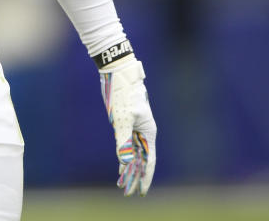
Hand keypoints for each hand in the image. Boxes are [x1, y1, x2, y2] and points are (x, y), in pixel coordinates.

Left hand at [99, 56, 156, 195]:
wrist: (119, 74)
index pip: (149, 162)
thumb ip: (123, 141)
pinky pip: (128, 146)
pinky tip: (121, 166)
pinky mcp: (126, 124)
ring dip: (130, 169)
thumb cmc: (123, 94)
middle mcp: (144, 133)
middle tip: (128, 193)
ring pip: (134, 155)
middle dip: (136, 177)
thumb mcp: (123, 119)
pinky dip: (125, 158)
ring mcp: (135, 129)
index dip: (145, 178)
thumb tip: (125, 162)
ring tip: (122, 184)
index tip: (142, 192)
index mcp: (148, 132)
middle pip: (142, 160)